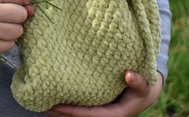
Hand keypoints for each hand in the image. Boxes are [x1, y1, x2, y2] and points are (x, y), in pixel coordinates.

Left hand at [45, 71, 162, 116]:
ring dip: (61, 110)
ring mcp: (100, 111)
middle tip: (42, 104)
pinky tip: (54, 97)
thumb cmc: (145, 88)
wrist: (146, 91)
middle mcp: (105, 115)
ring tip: (42, 101)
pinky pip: (80, 108)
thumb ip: (139, 82)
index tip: (57, 106)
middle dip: (61, 113)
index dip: (73, 112)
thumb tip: (128, 75)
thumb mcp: (146, 85)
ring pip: (78, 114)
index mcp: (116, 114)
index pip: (90, 115)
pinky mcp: (97, 105)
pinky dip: (67, 105)